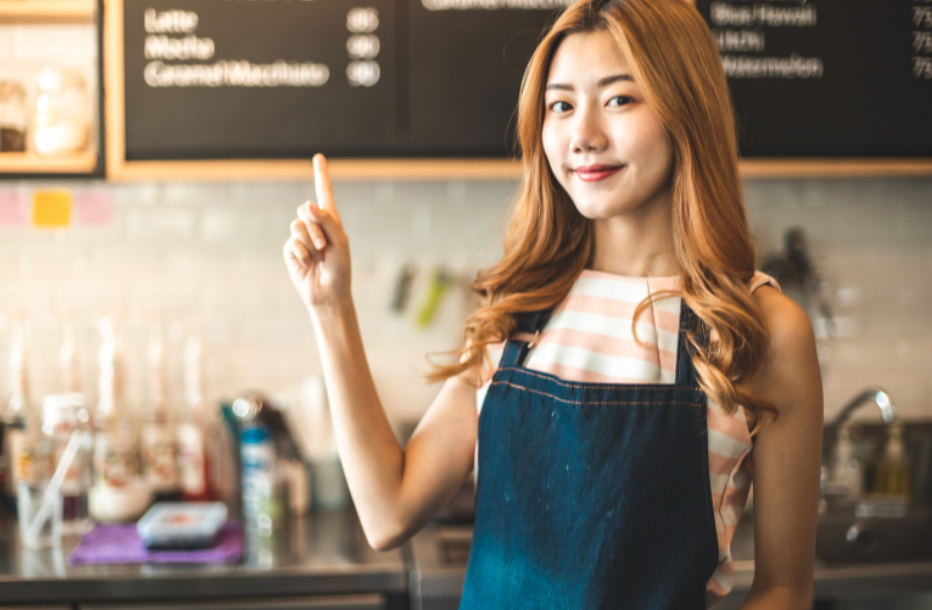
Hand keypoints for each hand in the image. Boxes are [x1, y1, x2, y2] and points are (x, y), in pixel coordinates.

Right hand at [283, 154, 351, 310]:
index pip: (325, 193)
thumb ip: (326, 220)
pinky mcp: (291, 249)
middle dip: (316, 228)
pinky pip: (292, 242)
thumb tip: (307, 203)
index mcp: (331, 221)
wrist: (328, 292)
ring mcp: (301, 237)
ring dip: (310, 242)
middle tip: (325, 247)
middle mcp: (315, 225)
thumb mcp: (340, 241)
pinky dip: (302, 253)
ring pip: (298, 225)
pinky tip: (309, 263)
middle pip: (306, 210)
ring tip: (319, 256)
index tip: (318, 157)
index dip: (321, 174)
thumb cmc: (340, 268)